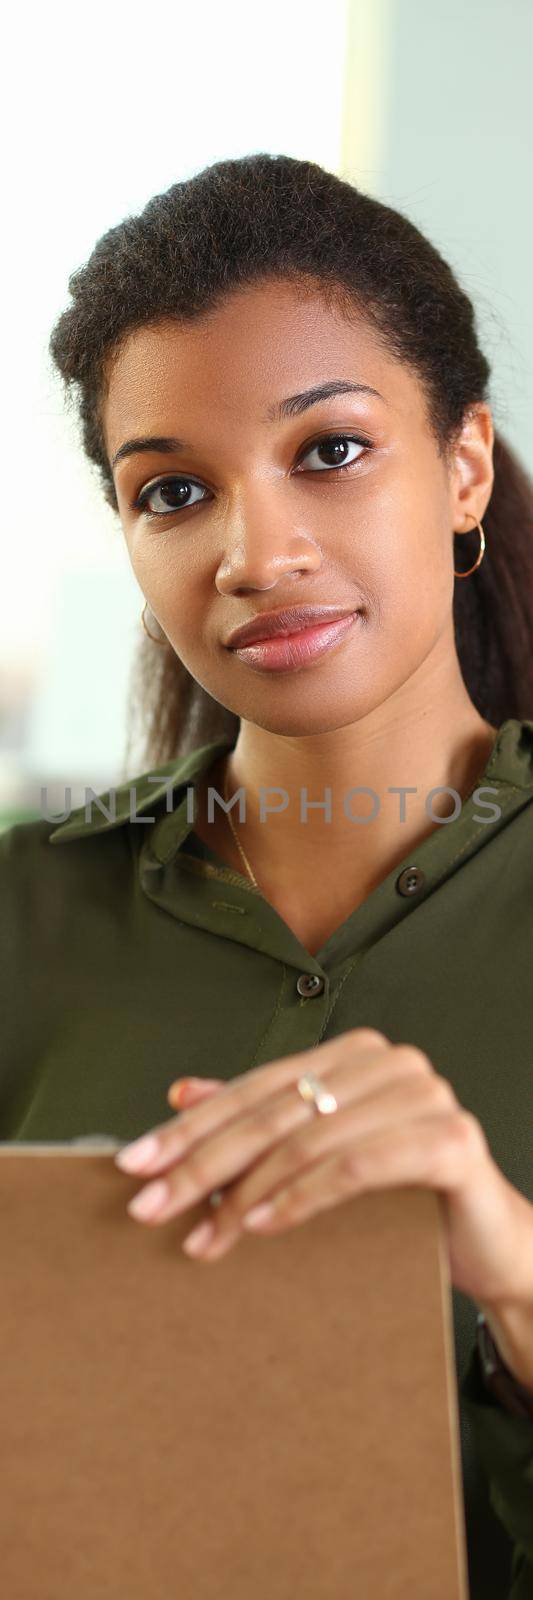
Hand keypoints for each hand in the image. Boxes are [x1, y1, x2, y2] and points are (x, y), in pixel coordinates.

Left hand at [114, 1028, 532, 1323]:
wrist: (492, 1243)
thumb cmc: (404, 1200)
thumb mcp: (322, 1158)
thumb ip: (263, 1122)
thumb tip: (182, 1091)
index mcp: (355, 1055)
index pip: (256, 1089)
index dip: (191, 1127)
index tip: (135, 1164)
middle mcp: (391, 1063)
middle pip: (276, 1114)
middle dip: (203, 1162)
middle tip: (150, 1204)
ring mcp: (426, 1095)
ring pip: (310, 1140)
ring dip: (245, 1192)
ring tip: (201, 1236)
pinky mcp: (450, 1139)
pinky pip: (359, 1165)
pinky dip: (303, 1196)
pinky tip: (262, 1226)